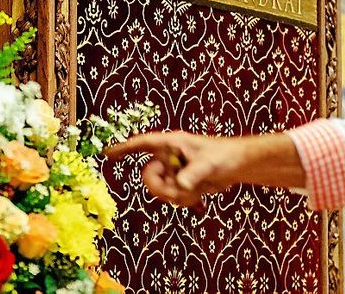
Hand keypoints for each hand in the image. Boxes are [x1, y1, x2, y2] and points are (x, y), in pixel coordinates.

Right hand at [105, 131, 241, 208]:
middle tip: (184, 190)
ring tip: (201, 188)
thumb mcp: (209, 163)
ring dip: (181, 196)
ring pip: (162, 191)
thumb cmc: (224, 155)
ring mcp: (173, 171)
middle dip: (164, 188)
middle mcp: (168, 157)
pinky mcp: (180, 183)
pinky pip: (173, 197)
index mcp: (170, 143)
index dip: (123, 149)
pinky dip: (187, 200)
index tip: (106, 154)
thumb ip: (194, 174)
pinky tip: (201, 197)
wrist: (238, 165)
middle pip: (149, 177)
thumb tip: (181, 186)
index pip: (142, 144)